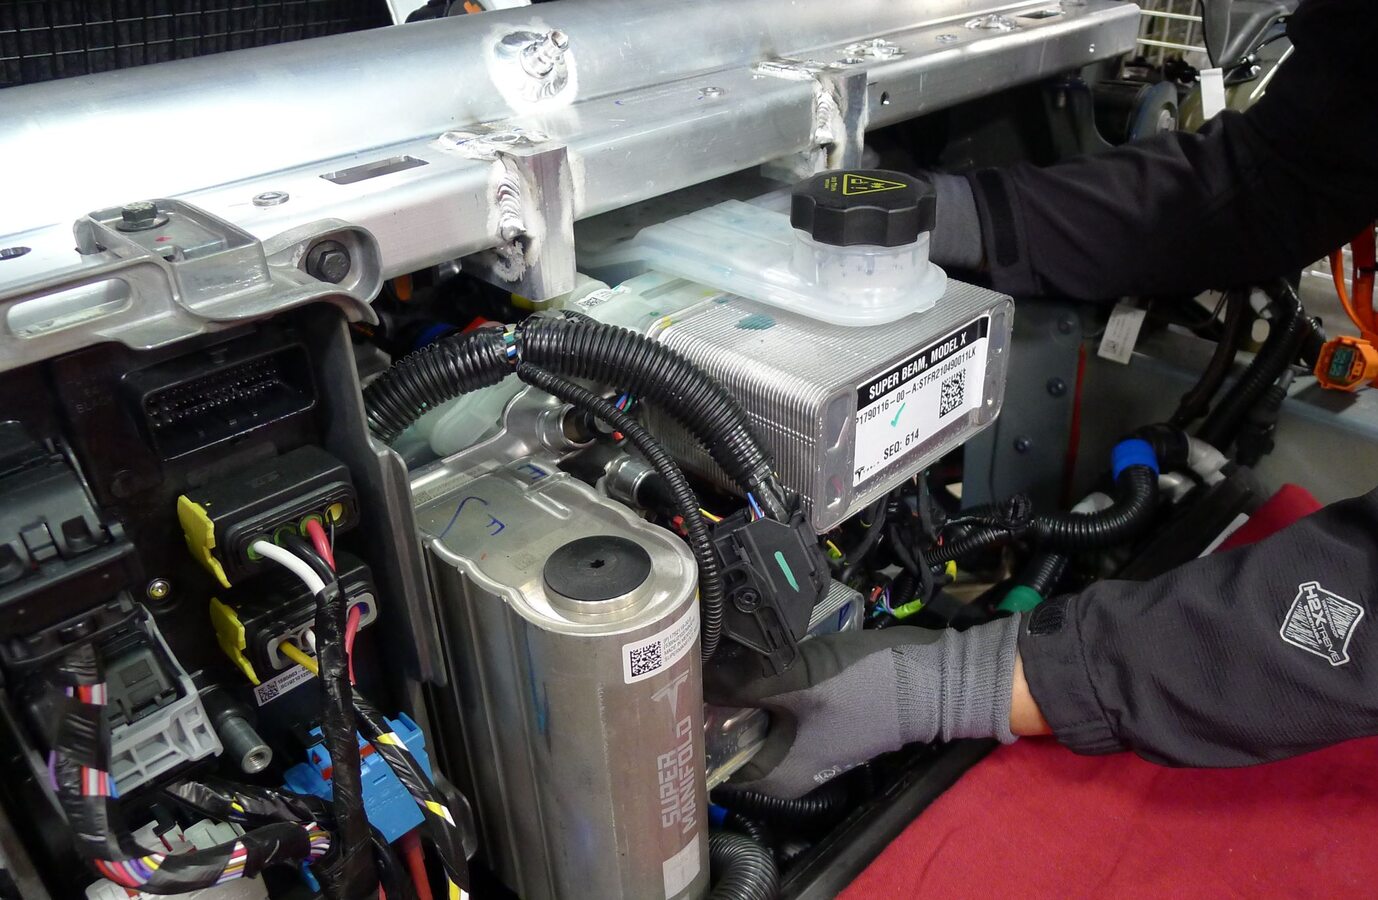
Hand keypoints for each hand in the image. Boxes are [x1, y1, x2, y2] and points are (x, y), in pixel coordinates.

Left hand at [705, 616, 1021, 798]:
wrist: (934, 677)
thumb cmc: (868, 687)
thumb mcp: (799, 679)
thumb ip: (744, 680)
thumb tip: (696, 672)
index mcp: (776, 776)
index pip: (713, 760)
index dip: (691, 726)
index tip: (674, 689)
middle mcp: (786, 768)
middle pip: (730, 733)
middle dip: (714, 699)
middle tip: (693, 660)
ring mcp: (803, 740)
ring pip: (754, 713)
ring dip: (741, 686)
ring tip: (719, 651)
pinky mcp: (816, 715)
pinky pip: (776, 700)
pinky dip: (766, 681)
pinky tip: (756, 652)